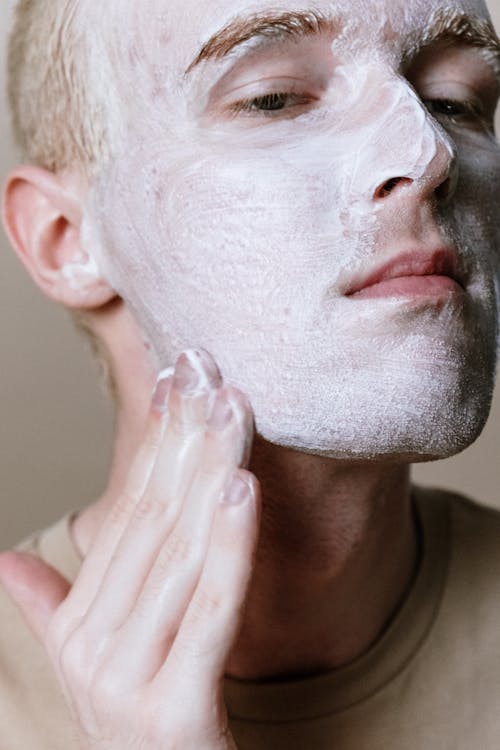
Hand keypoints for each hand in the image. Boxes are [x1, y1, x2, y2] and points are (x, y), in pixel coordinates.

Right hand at [0, 349, 259, 748]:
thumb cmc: (143, 726)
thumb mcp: (95, 663)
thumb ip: (49, 609)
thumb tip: (6, 560)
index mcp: (79, 626)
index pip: (126, 514)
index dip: (154, 442)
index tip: (177, 380)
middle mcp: (92, 649)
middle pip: (152, 520)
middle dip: (184, 437)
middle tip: (205, 366)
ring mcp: (126, 682)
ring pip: (179, 553)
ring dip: (208, 472)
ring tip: (229, 408)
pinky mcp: (173, 715)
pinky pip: (209, 613)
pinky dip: (229, 547)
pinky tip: (243, 489)